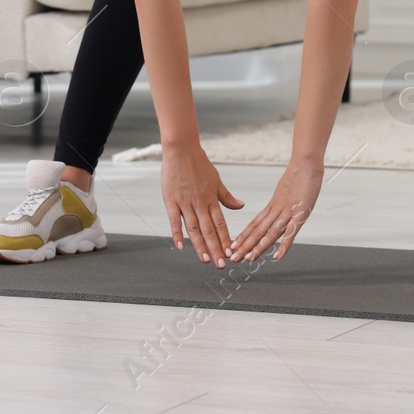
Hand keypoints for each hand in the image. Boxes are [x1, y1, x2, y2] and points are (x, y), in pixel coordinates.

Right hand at [160, 142, 244, 267]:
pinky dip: (177, 234)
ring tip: (205, 260)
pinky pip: (174, 220)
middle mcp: (200, 203)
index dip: (226, 240)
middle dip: (216, 249)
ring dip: (200, 245)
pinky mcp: (171, 200)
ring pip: (193, 228)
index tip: (231, 254)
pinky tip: (180, 247)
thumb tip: (242, 206)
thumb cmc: (199, 163)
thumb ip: (227, 197)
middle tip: (221, 265)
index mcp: (212, 199)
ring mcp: (185, 202)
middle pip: (209, 230)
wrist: (181, 148)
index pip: (221, 224)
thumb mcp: (216, 180)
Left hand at [227, 158, 322, 262]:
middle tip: (234, 257)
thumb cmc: (299, 174)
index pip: (255, 223)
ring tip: (249, 258)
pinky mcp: (300, 213)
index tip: (234, 245)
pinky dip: (283, 245)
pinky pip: (291, 232)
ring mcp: (288, 212)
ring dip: (259, 247)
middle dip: (245, 245)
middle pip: (258, 230)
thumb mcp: (285, 190)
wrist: (306, 162)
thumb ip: (281, 202)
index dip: (244, 236)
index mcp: (273, 205)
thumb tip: (277, 209)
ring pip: (270, 232)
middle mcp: (277, 210)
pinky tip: (277, 256)